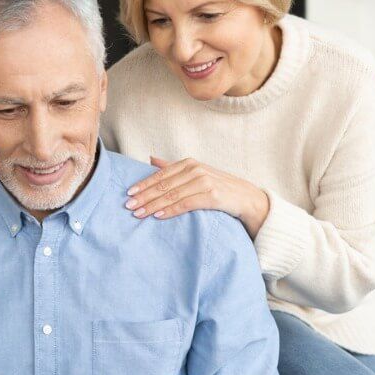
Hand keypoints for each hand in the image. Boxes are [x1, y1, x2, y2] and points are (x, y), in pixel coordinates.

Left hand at [125, 157, 268, 238]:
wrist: (247, 198)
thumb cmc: (219, 187)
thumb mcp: (196, 173)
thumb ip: (173, 167)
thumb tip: (150, 158)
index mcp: (189, 164)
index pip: (160, 174)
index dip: (143, 184)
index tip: (128, 194)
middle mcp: (196, 170)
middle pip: (163, 185)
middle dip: (144, 196)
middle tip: (128, 206)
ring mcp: (204, 182)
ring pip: (172, 195)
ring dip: (153, 205)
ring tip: (138, 214)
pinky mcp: (212, 196)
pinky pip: (186, 204)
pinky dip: (170, 210)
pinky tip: (158, 216)